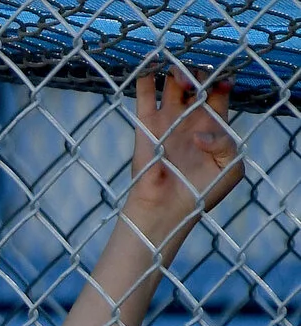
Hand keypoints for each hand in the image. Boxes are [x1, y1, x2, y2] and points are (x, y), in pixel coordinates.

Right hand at [122, 71, 241, 248]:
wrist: (165, 210)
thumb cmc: (201, 192)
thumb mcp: (230, 168)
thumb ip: (227, 144)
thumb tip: (201, 133)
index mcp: (213, 124)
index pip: (219, 91)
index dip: (222, 82)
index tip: (221, 85)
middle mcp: (191, 117)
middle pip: (197, 81)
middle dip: (199, 73)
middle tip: (196, 81)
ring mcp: (168, 119)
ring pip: (173, 83)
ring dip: (177, 71)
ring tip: (179, 75)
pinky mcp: (146, 125)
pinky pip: (145, 96)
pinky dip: (146, 77)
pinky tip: (151, 64)